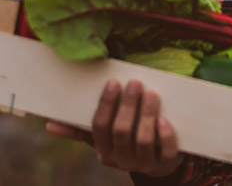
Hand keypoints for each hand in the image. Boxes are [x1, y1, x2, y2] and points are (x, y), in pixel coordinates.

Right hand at [48, 79, 183, 176]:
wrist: (160, 163)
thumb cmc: (128, 141)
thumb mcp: (106, 138)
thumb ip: (81, 130)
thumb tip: (50, 125)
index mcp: (105, 151)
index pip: (100, 127)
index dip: (106, 104)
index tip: (113, 82)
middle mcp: (122, 160)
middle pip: (121, 131)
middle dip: (128, 105)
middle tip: (135, 82)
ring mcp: (145, 163)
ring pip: (143, 140)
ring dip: (146, 115)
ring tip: (152, 93)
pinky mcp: (166, 163)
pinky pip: (165, 151)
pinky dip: (165, 135)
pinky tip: (164, 119)